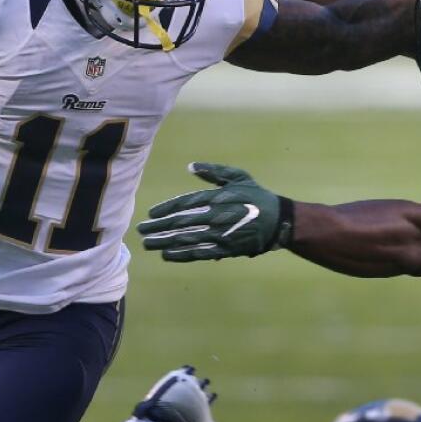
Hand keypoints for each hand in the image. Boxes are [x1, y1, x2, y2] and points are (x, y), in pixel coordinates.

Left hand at [136, 163, 293, 260]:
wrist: (279, 221)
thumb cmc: (257, 195)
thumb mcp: (238, 177)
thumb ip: (214, 172)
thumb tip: (190, 166)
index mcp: (219, 197)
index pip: (187, 203)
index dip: (167, 208)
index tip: (151, 214)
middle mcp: (217, 216)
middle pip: (183, 222)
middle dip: (160, 227)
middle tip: (141, 230)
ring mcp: (221, 234)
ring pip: (188, 239)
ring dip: (166, 242)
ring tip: (148, 244)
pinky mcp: (226, 249)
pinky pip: (201, 253)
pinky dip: (183, 255)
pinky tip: (167, 255)